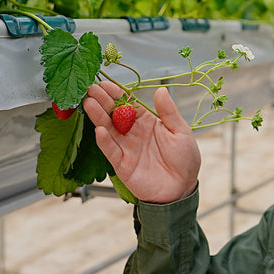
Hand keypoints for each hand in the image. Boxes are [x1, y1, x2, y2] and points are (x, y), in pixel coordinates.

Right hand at [83, 81, 200, 203]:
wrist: (182, 190)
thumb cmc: (184, 160)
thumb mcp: (180, 132)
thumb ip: (168, 112)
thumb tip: (161, 90)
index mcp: (147, 121)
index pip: (128, 103)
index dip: (116, 92)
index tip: (105, 82)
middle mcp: (133, 132)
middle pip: (114, 113)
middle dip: (102, 100)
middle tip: (91, 88)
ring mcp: (126, 148)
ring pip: (108, 129)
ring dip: (98, 116)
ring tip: (89, 103)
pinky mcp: (122, 165)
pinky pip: (111, 151)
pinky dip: (104, 141)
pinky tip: (99, 130)